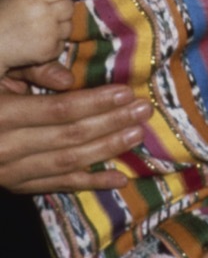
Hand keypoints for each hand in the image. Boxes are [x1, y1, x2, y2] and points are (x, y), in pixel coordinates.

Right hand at [0, 0, 72, 75]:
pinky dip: (54, 44)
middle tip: (48, 14)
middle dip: (61, 9)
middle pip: (69, 6)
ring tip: (43, 29)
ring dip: (59, 27)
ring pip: (68, 26)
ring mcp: (49, 33)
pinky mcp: (50, 50)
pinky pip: (62, 44)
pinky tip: (40, 42)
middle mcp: (46, 14)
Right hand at [0, 84, 151, 192]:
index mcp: (1, 115)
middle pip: (69, 137)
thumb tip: (67, 79)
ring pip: (67, 163)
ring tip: (137, 134)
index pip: (58, 111)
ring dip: (107, 150)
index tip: (127, 91)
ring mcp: (10, 173)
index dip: (95, 102)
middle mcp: (6, 148)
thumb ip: (29, 71)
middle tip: (144, 109)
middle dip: (111, 123)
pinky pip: (57, 186)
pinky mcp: (15, 187)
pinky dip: (90, 184)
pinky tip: (120, 179)